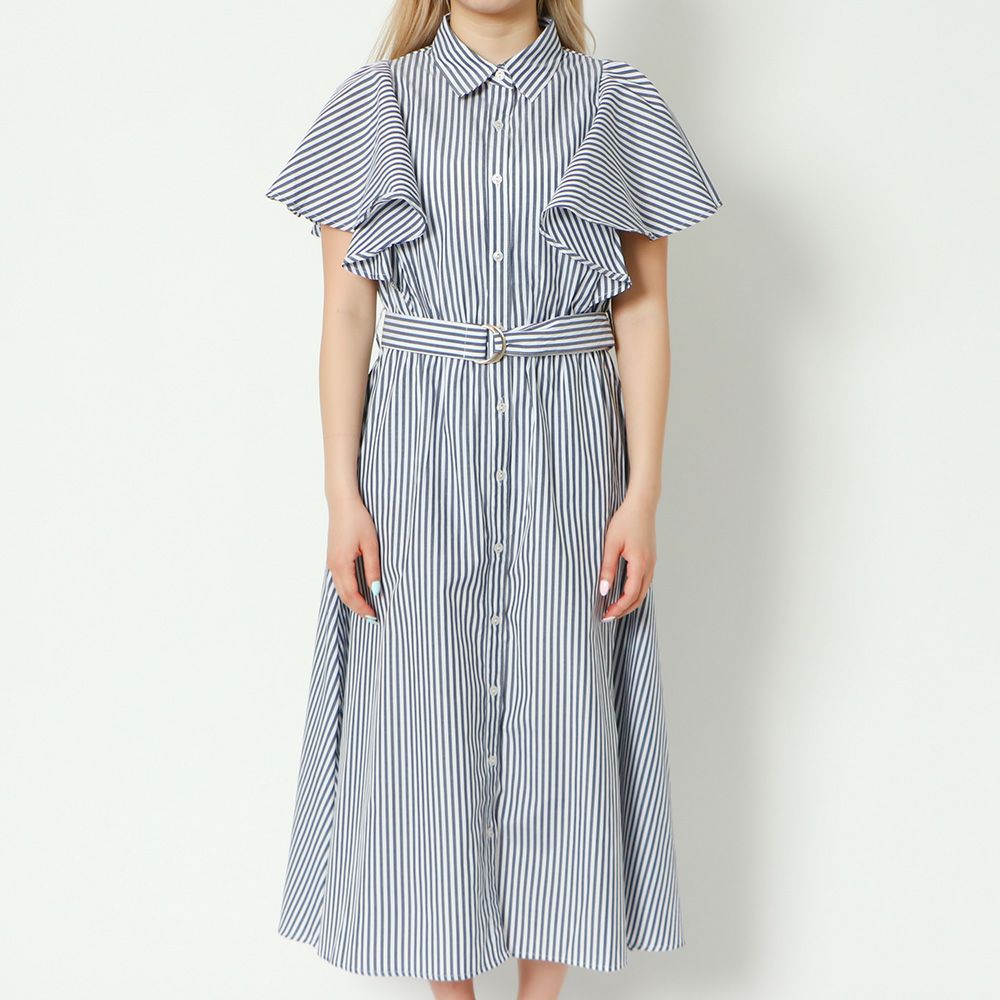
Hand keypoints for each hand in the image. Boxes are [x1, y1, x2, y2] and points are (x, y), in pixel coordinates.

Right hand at [327, 493, 381, 620]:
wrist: (342, 503)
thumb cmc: (358, 520)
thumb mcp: (371, 545)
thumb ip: (373, 569)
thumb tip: (376, 590)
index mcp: (342, 564)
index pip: (352, 594)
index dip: (363, 608)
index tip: (375, 616)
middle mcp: (333, 566)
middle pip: (344, 596)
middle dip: (358, 608)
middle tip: (373, 617)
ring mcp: (331, 562)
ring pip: (340, 589)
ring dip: (352, 601)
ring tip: (367, 608)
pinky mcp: (333, 558)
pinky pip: (339, 581)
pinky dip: (348, 591)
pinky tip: (359, 592)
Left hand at [598, 493, 656, 620]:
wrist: (641, 504)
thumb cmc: (624, 521)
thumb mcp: (611, 544)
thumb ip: (607, 568)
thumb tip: (603, 591)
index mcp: (640, 563)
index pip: (630, 594)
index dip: (618, 608)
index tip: (605, 615)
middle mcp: (649, 566)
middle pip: (639, 597)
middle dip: (624, 609)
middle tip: (607, 616)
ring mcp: (652, 562)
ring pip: (643, 590)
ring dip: (630, 601)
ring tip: (614, 607)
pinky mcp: (650, 558)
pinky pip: (644, 581)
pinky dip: (634, 591)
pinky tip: (623, 592)